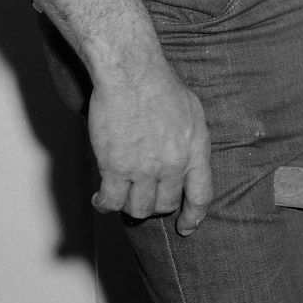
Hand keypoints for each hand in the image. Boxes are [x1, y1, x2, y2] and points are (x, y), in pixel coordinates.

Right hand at [89, 59, 216, 233]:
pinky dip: (105, 204)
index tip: (186, 227)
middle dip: (156, 206)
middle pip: (165, 205)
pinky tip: (101, 199)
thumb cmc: (160, 86)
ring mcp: (143, 169)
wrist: (132, 75)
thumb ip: (192, 141)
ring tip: (123, 198)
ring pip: (138, 209)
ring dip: (131, 206)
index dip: (194, 217)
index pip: (201, 196)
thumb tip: (187, 160)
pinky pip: (111, 201)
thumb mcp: (193, 113)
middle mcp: (172, 165)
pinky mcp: (115, 167)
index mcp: (195, 152)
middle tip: (144, 198)